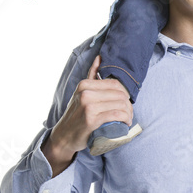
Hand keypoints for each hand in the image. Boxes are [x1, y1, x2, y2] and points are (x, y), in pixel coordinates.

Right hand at [42, 56, 131, 174]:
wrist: (63, 136)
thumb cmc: (75, 115)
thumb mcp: (81, 93)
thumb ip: (91, 75)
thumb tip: (100, 57)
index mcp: (84, 85)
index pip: (115, 84)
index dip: (125, 94)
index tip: (125, 104)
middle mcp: (86, 93)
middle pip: (120, 94)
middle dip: (128, 105)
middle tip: (128, 114)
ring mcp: (88, 106)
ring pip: (120, 104)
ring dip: (128, 113)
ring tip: (127, 119)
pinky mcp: (92, 119)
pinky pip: (117, 115)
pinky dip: (125, 119)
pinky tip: (125, 123)